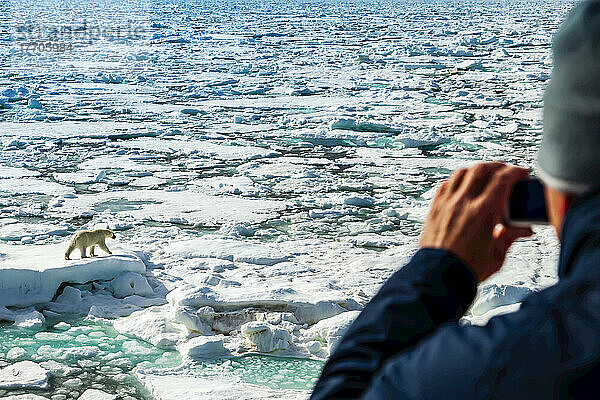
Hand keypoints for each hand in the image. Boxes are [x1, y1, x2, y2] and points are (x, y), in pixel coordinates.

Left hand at [420, 162, 532, 281]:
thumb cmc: (467, 268)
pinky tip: (463, 186)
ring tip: (485, 176)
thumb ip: (510, 236)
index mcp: (484, 213)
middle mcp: (464, 203)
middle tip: (505, 171)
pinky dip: (457, 180)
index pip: (502, 180)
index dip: (515, 172)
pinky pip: (446, 185)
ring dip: (476, 170)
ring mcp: (447, 204)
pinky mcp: (435, 208)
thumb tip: (522, 229)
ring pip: (462, 173)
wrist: (439, 275)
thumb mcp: (497, 254)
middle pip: (481, 169)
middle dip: (497, 166)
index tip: (522, 173)